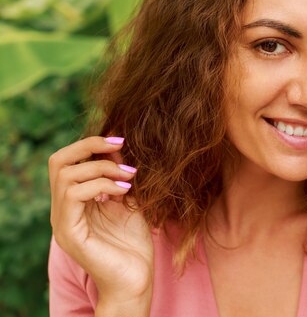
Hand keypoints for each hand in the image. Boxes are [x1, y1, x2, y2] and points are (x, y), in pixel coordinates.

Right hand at [49, 136, 153, 311]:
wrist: (135, 279)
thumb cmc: (133, 243)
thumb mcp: (128, 200)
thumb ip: (118, 175)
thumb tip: (117, 144)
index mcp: (73, 201)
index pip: (66, 160)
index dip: (90, 143)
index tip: (121, 140)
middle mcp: (61, 210)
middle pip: (58, 161)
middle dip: (89, 145)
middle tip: (120, 146)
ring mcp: (62, 222)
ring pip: (66, 176)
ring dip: (102, 167)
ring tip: (128, 176)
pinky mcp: (69, 234)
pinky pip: (73, 195)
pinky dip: (101, 185)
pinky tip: (124, 191)